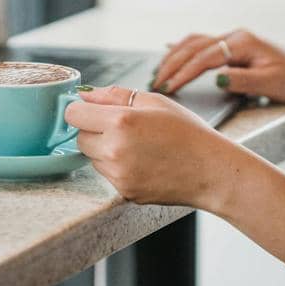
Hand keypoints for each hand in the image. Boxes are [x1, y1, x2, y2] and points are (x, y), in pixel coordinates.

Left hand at [64, 85, 242, 208]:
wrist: (211, 170)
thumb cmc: (188, 132)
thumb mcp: (155, 102)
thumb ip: (114, 95)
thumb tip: (85, 94)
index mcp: (121, 122)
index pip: (73, 114)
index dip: (83, 110)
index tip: (93, 110)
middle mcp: (114, 150)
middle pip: (80, 138)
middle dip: (94, 131)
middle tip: (124, 128)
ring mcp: (118, 175)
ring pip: (93, 158)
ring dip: (106, 150)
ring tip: (138, 146)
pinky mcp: (124, 191)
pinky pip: (108, 175)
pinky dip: (118, 167)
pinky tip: (143, 162)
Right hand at [151, 29, 284, 102]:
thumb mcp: (272, 85)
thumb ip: (243, 81)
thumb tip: (216, 78)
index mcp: (244, 42)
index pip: (204, 57)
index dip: (183, 72)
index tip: (167, 87)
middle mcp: (237, 36)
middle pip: (194, 46)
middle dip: (171, 64)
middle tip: (154, 82)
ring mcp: (236, 39)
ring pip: (195, 42)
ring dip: (174, 56)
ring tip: (157, 72)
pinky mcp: (236, 46)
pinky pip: (203, 43)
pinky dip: (184, 49)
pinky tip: (169, 50)